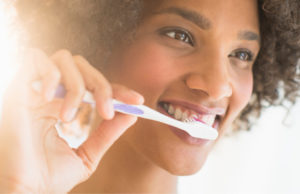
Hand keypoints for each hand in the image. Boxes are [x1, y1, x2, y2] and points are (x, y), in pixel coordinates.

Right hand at [0, 49, 143, 192]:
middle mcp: (49, 94)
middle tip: (107, 111)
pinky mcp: (16, 87)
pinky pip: (33, 58)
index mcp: (62, 107)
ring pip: (64, 59)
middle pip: (83, 66)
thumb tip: (131, 115)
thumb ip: (107, 134)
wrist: (22, 192)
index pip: (95, 87)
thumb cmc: (47, 178)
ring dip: (75, 85)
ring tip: (68, 117)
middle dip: (101, 86)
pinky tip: (48, 99)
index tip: (137, 101)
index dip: (117, 89)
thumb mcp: (86, 155)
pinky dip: (49, 74)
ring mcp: (33, 89)